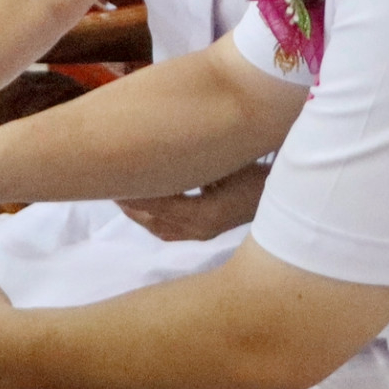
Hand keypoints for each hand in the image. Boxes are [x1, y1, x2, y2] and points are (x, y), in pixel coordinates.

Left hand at [118, 163, 267, 242]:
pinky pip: (169, 232)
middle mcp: (198, 230)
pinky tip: (142, 210)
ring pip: (159, 228)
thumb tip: (158, 153)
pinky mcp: (204, 233)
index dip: (135, 194)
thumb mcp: (224, 165)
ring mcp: (201, 234)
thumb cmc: (255, 175)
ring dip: (138, 214)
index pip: (159, 205)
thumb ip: (192, 165)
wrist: (281, 198)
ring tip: (120, 196)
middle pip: (153, 219)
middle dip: (130, 204)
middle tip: (107, 186)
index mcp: (203, 214)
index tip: (114, 180)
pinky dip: (151, 221)